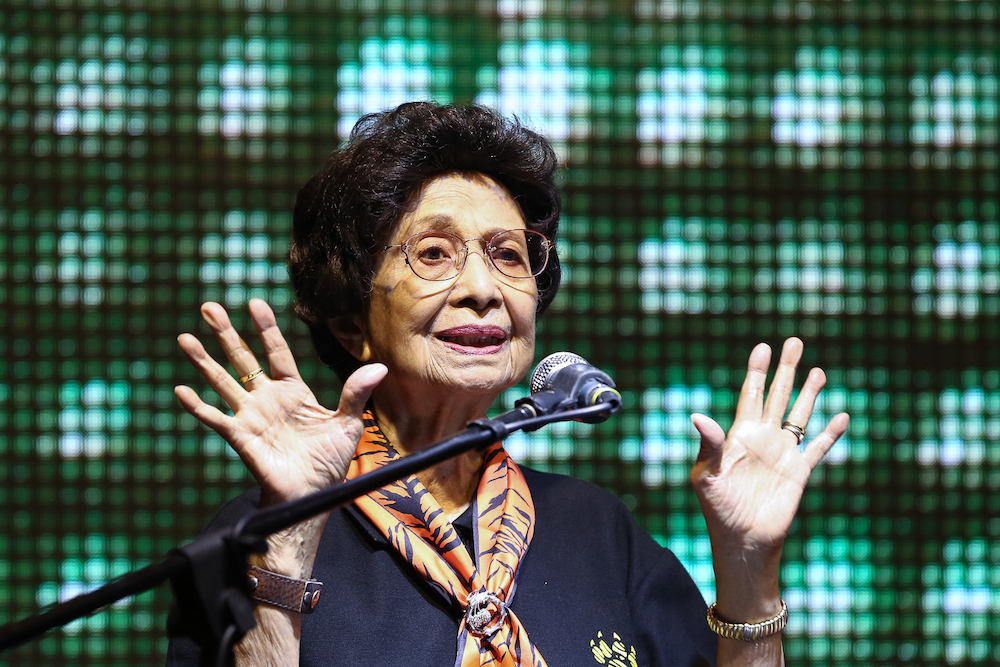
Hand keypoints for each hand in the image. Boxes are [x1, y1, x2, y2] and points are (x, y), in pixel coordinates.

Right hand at [174, 299, 385, 506]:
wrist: (311, 495)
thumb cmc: (329, 463)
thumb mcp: (347, 425)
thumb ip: (356, 394)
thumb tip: (378, 367)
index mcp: (293, 391)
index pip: (276, 352)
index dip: (266, 328)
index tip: (255, 303)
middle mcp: (267, 399)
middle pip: (243, 358)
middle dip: (226, 333)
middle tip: (208, 307)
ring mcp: (251, 416)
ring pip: (222, 381)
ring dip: (203, 361)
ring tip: (183, 338)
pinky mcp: (240, 437)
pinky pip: (215, 418)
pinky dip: (197, 406)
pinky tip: (180, 390)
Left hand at [688, 338, 848, 612]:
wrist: (742, 540)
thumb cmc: (718, 509)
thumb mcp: (708, 475)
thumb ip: (709, 444)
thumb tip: (697, 415)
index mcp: (738, 435)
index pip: (750, 395)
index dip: (756, 371)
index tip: (763, 346)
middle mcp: (762, 438)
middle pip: (777, 396)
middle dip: (785, 370)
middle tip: (794, 341)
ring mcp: (782, 453)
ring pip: (799, 415)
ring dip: (808, 393)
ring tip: (818, 370)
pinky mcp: (799, 471)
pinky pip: (818, 447)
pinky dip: (830, 432)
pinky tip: (841, 415)